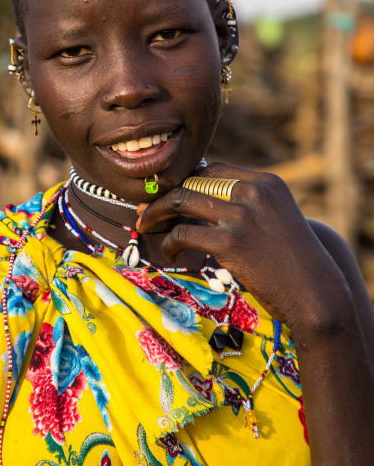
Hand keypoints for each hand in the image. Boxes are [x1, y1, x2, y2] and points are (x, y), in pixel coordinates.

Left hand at [137, 162, 351, 333]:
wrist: (317, 295)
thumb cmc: (295, 263)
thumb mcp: (277, 219)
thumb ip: (248, 205)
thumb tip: (206, 204)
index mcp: (265, 182)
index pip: (213, 170)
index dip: (185, 182)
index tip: (168, 195)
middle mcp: (253, 191)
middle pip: (193, 182)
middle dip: (164, 195)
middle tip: (147, 211)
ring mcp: (241, 215)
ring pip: (181, 201)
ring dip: (158, 214)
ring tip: (147, 227)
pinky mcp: (230, 242)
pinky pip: (183, 234)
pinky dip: (170, 244)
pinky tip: (171, 256)